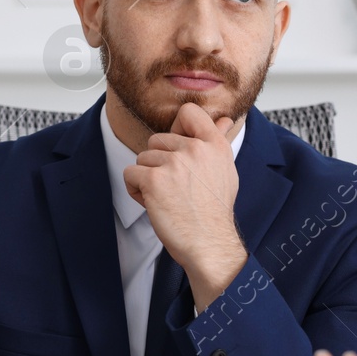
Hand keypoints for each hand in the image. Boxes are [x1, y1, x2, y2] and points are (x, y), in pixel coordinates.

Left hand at [121, 103, 246, 309]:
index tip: (178, 147)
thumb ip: (219, 141)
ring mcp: (174, 162)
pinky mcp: (154, 179)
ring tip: (165, 197)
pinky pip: (131, 174)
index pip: (189, 112)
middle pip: (158, 140)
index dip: (178, 127)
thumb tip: (224, 120)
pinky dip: (136, 190)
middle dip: (160, 163)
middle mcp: (195, 149)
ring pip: (142, 157)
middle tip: (175, 187)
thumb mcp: (225, 171)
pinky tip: (153, 203)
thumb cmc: (214, 212)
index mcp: (214, 145)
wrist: (208, 243)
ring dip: (147, 178)